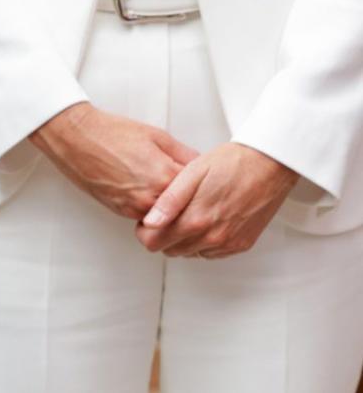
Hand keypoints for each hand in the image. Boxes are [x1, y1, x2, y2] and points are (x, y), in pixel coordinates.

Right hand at [29, 102, 199, 219]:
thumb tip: (201, 166)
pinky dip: (153, 211)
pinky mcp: (121, 211)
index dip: (206, 188)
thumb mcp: (157, 136)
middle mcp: (152, 197)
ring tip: (171, 195)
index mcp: (166, 176)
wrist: (77, 139)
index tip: (210, 186)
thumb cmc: (111, 133)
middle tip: (196, 197)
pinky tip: (151, 195)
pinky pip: (147, 217)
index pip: (201, 193)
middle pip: (186, 211)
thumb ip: (183, 154)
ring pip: (166, 219)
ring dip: (172, 211)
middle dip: (192, 204)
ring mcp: (135, 207)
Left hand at [135, 142, 297, 257]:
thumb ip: (169, 201)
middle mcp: (212, 237)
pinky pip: (212, 253)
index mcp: (195, 219)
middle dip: (164, 234)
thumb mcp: (191, 173)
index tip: (150, 218)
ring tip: (191, 212)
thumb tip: (149, 223)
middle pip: (170, 250)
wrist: (270, 164)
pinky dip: (204, 241)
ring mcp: (228, 243)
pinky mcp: (242, 244)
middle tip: (170, 213)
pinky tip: (208, 220)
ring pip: (191, 253)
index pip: (154, 242)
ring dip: (185, 239)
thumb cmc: (231, 163)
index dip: (146, 231)